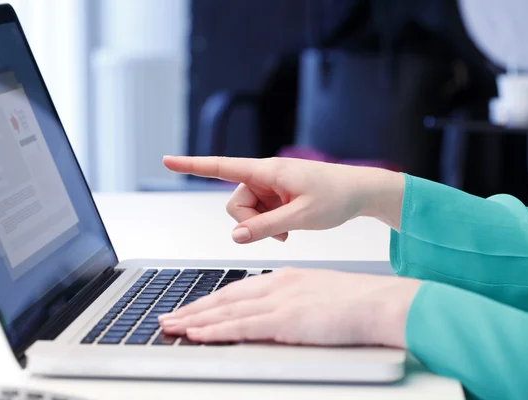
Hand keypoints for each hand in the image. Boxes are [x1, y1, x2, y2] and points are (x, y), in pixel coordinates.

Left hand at [159, 267, 420, 347]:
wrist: (380, 302)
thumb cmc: (358, 300)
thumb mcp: (318, 294)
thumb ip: (294, 302)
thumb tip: (278, 315)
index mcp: (284, 278)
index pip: (238, 290)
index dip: (211, 301)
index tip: (192, 308)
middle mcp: (276, 286)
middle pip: (224, 298)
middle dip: (192, 309)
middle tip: (168, 317)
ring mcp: (279, 302)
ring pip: (226, 311)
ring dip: (194, 320)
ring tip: (170, 326)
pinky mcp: (285, 320)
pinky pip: (241, 326)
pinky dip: (215, 330)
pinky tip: (197, 333)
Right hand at [163, 156, 404, 242]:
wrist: (360, 192)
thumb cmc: (335, 197)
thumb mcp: (300, 217)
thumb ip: (265, 227)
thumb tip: (234, 237)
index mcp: (268, 171)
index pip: (222, 167)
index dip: (192, 165)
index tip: (166, 160)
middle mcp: (264, 175)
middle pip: (235, 202)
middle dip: (249, 223)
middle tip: (277, 233)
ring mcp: (270, 186)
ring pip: (246, 211)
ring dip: (261, 226)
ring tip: (288, 229)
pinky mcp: (277, 195)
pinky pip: (260, 213)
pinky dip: (269, 224)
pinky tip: (289, 228)